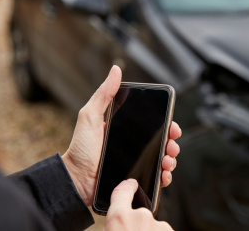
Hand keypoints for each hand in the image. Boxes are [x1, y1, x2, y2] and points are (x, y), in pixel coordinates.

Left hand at [61, 65, 180, 205]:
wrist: (76, 179)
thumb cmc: (80, 148)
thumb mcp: (90, 116)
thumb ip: (103, 94)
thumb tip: (116, 69)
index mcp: (125, 128)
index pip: (151, 123)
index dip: (165, 123)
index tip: (172, 125)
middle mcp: (132, 144)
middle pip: (160, 141)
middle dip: (171, 141)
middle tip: (172, 143)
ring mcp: (135, 162)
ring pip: (161, 158)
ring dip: (170, 158)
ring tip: (167, 159)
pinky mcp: (135, 178)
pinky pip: (155, 177)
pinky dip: (164, 176)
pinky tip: (164, 174)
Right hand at [103, 179, 173, 230]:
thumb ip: (111, 225)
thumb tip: (112, 225)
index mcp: (119, 217)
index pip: (122, 192)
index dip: (126, 187)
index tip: (131, 184)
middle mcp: (141, 217)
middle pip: (141, 213)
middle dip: (138, 224)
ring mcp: (160, 226)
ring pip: (155, 226)